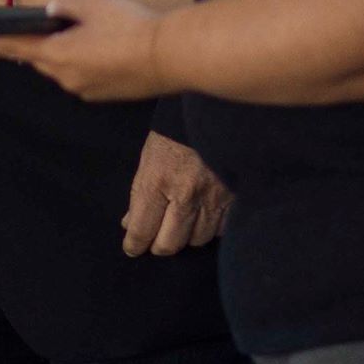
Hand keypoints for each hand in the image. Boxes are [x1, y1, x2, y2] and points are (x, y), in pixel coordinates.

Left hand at [0, 0, 171, 100]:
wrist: (170, 56)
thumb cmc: (128, 25)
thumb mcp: (91, 2)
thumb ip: (64, 4)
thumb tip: (52, 8)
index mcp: (55, 54)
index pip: (12, 47)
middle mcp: (64, 77)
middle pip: (42, 56)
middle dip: (42, 41)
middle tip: (55, 22)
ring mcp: (85, 89)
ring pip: (65, 66)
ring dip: (68, 51)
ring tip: (93, 31)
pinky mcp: (104, 94)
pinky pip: (86, 75)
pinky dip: (88, 62)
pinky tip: (109, 47)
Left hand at [121, 131, 229, 256]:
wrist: (215, 115)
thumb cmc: (175, 134)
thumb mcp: (149, 159)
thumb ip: (140, 194)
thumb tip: (129, 224)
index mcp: (158, 181)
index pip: (142, 229)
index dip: (134, 244)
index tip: (133, 249)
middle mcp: (185, 195)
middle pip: (170, 243)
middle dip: (159, 245)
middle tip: (157, 240)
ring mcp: (212, 198)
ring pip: (197, 240)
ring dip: (187, 236)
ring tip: (182, 225)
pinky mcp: (234, 199)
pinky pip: (220, 230)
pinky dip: (211, 228)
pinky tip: (205, 217)